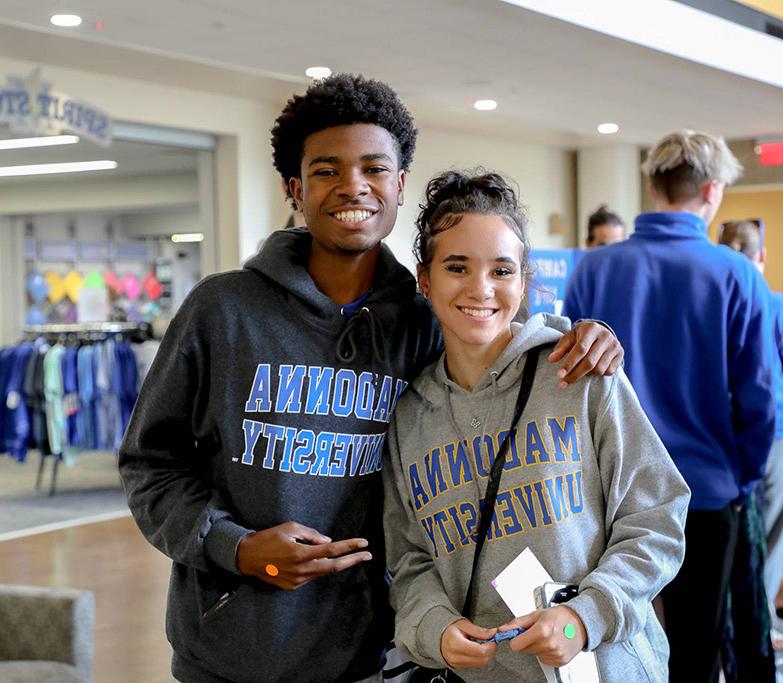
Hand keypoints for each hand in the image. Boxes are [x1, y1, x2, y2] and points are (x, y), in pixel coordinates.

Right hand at [236, 521, 371, 589]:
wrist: (247, 558)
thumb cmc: (268, 538)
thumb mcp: (289, 528)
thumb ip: (311, 534)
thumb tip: (328, 541)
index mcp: (300, 553)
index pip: (332, 550)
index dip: (350, 546)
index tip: (363, 543)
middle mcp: (301, 570)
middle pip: (334, 566)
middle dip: (353, 560)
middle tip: (368, 555)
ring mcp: (297, 581)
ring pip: (323, 572)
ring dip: (337, 564)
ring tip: (349, 555)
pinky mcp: (292, 586)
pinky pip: (312, 576)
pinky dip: (320, 568)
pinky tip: (323, 561)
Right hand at [440, 619, 497, 668]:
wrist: (438, 637)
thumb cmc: (449, 629)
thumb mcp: (463, 624)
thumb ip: (479, 630)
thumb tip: (493, 633)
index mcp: (456, 644)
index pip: (480, 651)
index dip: (491, 645)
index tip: (494, 639)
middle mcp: (456, 657)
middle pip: (482, 659)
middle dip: (490, 650)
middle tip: (490, 640)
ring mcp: (457, 664)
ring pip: (480, 663)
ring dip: (486, 654)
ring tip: (482, 643)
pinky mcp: (459, 667)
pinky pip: (475, 664)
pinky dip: (480, 657)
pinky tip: (477, 649)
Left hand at [499, 606, 586, 666]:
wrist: (580, 623)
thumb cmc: (560, 616)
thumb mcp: (537, 614)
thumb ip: (518, 623)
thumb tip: (503, 629)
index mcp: (541, 631)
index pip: (516, 645)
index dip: (515, 639)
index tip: (518, 635)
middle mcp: (548, 645)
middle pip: (525, 649)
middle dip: (527, 641)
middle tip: (537, 632)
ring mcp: (555, 654)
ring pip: (534, 654)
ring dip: (537, 647)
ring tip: (547, 636)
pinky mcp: (560, 661)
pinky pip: (544, 659)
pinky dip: (545, 652)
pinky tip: (552, 643)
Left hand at [548, 321, 622, 386]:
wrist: (601, 331)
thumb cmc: (581, 336)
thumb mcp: (570, 337)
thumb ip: (561, 348)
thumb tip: (551, 359)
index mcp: (591, 329)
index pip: (580, 349)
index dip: (569, 363)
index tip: (559, 375)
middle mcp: (605, 336)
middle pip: (590, 362)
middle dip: (575, 374)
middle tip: (563, 382)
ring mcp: (615, 345)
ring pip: (599, 369)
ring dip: (586, 375)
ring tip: (578, 372)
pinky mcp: (620, 354)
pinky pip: (609, 372)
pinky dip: (598, 374)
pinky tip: (591, 369)